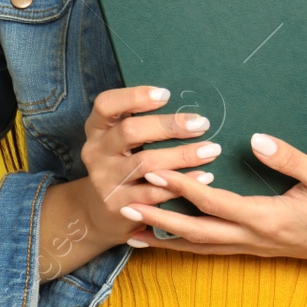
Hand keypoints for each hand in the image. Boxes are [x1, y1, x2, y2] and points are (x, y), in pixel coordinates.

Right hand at [72, 84, 223, 247]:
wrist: (99, 211)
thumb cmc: (121, 164)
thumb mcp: (119, 141)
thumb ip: (140, 123)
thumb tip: (186, 108)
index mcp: (97, 129)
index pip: (106, 104)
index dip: (134, 97)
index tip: (166, 95)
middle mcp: (96, 152)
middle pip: (130, 131)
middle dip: (169, 125)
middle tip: (201, 124)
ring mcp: (104, 179)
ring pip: (146, 163)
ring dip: (182, 155)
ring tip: (210, 150)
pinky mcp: (118, 205)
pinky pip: (154, 193)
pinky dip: (182, 183)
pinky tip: (204, 176)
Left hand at [118, 132, 306, 265]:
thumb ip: (290, 158)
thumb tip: (255, 139)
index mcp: (268, 218)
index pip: (214, 202)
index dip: (182, 188)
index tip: (154, 171)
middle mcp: (255, 237)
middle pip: (197, 232)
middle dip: (159, 218)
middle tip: (124, 206)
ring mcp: (254, 247)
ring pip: (200, 247)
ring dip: (165, 239)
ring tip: (130, 233)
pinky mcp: (256, 247)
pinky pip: (212, 249)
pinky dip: (184, 245)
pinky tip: (166, 240)